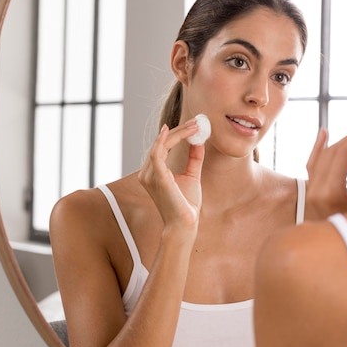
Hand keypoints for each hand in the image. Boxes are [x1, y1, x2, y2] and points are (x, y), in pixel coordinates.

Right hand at [138, 119, 204, 233]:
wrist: (185, 224)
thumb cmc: (186, 205)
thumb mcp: (192, 176)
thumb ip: (193, 159)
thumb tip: (199, 141)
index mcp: (153, 173)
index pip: (162, 147)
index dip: (177, 134)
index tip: (194, 125)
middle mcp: (147, 173)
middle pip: (161, 143)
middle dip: (179, 130)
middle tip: (196, 121)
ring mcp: (149, 175)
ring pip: (160, 145)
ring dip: (178, 133)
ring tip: (194, 126)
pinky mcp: (157, 178)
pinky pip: (157, 153)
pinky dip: (164, 140)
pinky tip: (175, 130)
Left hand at [305, 121, 346, 219]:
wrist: (340, 254)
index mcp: (330, 194)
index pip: (343, 153)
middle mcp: (315, 192)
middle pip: (332, 152)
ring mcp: (309, 193)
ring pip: (322, 156)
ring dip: (341, 141)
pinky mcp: (309, 194)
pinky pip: (312, 165)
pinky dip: (318, 148)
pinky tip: (324, 132)